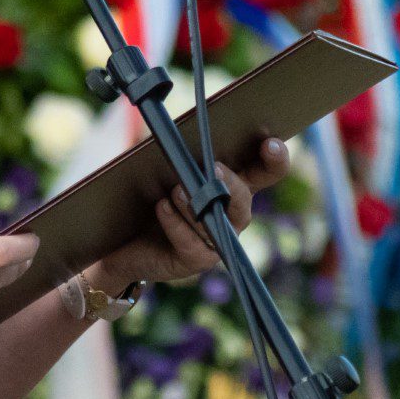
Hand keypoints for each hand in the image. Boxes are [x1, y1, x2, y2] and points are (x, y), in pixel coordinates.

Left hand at [90, 137, 291, 292]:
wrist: (125, 238)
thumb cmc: (149, 194)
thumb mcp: (164, 168)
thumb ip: (180, 154)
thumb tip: (179, 138)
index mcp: (231, 184)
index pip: (264, 171)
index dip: (275, 159)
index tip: (271, 143)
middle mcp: (231, 214)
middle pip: (244, 200)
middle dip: (231, 184)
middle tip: (214, 168)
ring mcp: (217, 240)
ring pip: (219, 224)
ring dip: (198, 204)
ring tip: (178, 189)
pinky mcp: (196, 260)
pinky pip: (193, 244)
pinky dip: (177, 224)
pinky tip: (162, 207)